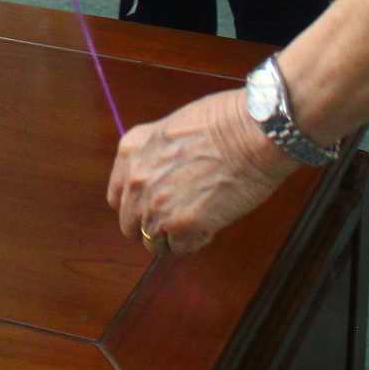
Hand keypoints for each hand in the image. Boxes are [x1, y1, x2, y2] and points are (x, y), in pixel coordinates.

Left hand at [107, 88, 296, 256]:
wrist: (252, 133)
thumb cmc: (225, 121)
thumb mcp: (174, 128)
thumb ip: (158, 155)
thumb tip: (163, 175)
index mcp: (131, 151)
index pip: (117, 196)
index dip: (136, 205)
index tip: (151, 207)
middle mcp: (135, 180)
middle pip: (131, 224)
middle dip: (153, 224)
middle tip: (178, 218)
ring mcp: (155, 205)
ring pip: (152, 242)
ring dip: (173, 236)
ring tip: (199, 221)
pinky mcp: (180, 225)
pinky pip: (180, 248)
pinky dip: (194, 241)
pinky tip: (211, 224)